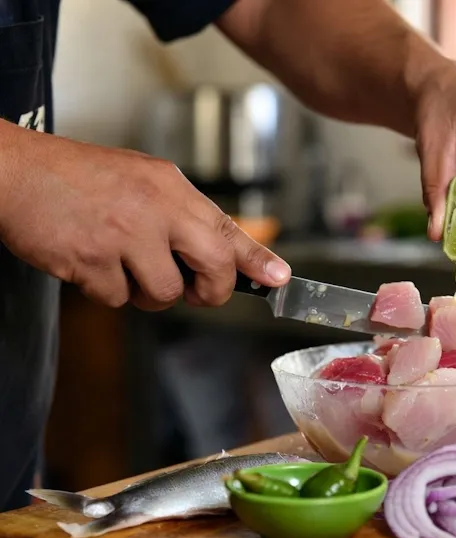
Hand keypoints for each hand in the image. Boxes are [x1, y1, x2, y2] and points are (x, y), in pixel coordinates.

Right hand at [0, 124, 290, 310]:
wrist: (13, 171)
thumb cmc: (77, 178)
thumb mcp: (141, 180)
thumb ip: (180, 214)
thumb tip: (219, 254)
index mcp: (170, 186)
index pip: (227, 227)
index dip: (257, 259)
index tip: (280, 279)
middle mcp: (155, 209)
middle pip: (213, 268)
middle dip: (210, 291)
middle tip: (195, 291)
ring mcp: (123, 236)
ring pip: (164, 294)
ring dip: (147, 291)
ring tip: (122, 262)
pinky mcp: (91, 261)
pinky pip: (118, 299)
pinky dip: (107, 290)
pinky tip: (91, 262)